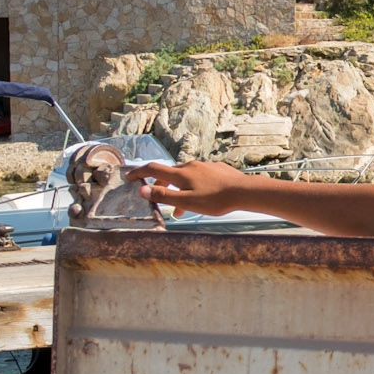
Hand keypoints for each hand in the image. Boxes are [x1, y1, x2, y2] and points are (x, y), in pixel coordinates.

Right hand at [127, 161, 249, 216]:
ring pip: (186, 177)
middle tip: (158, 198)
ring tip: (181, 208)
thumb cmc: (215, 199)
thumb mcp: (186, 201)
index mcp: (181, 173)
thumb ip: (164, 196)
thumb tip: (142, 190)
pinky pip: (200, 178)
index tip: (129, 176)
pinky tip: (201, 198)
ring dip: (179, 190)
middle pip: (170, 173)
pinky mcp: (218, 169)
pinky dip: (193, 187)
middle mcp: (191, 166)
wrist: (245, 192)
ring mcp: (206, 166)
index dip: (139, 172)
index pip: (153, 169)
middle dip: (162, 186)